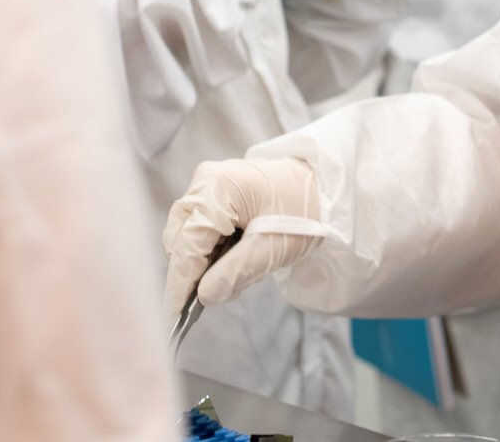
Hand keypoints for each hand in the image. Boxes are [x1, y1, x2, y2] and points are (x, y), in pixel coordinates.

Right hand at [163, 157, 323, 318]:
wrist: (324, 189)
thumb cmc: (304, 211)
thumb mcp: (274, 248)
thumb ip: (235, 273)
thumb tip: (203, 296)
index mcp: (218, 188)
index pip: (187, 245)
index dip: (180, 284)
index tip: (175, 318)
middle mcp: (205, 182)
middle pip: (181, 241)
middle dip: (197, 273)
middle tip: (229, 290)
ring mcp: (208, 186)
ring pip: (188, 238)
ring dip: (207, 264)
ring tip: (244, 272)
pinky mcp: (215, 196)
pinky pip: (200, 232)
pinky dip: (214, 252)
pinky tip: (240, 258)